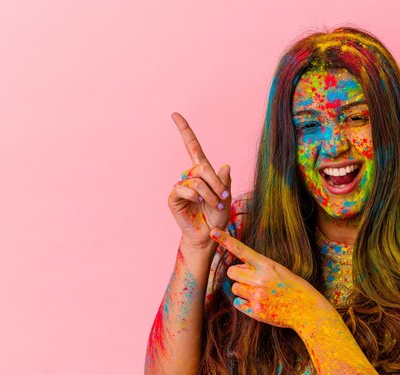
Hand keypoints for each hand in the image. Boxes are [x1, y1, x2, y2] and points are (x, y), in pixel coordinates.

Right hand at [168, 112, 231, 249]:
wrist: (209, 235)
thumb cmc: (217, 216)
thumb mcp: (226, 196)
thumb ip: (225, 181)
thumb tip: (225, 165)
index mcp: (202, 171)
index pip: (191, 145)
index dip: (184, 130)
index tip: (174, 114)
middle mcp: (189, 176)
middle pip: (201, 166)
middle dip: (216, 182)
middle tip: (223, 197)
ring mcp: (180, 186)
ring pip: (196, 179)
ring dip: (209, 193)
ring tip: (214, 204)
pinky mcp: (174, 197)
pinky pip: (185, 189)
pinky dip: (196, 196)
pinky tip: (198, 204)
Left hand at [209, 228, 328, 329]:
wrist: (307, 309)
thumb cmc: (293, 286)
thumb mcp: (278, 270)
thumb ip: (257, 267)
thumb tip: (236, 270)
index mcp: (267, 265)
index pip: (241, 250)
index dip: (225, 240)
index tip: (212, 232)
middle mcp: (259, 280)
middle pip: (231, 272)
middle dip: (238, 274)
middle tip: (252, 278)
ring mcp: (257, 296)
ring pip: (234, 288)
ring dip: (242, 288)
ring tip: (259, 291)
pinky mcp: (255, 311)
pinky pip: (237, 303)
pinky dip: (244, 302)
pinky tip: (259, 302)